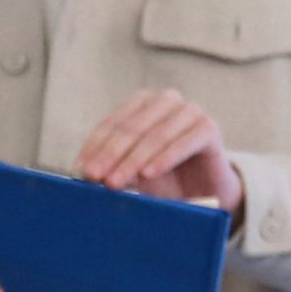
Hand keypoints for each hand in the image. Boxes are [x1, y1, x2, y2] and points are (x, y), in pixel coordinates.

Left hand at [77, 89, 245, 214]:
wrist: (206, 190)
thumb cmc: (165, 179)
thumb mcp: (134, 174)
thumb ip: (115, 169)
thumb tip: (89, 174)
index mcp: (142, 105)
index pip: (112, 124)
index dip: (94, 148)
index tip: (81, 171)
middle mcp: (166, 101)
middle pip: (132, 128)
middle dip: (111, 155)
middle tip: (96, 178)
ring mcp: (190, 112)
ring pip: (156, 135)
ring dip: (133, 160)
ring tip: (116, 182)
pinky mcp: (209, 128)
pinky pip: (184, 142)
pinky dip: (165, 159)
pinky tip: (149, 174)